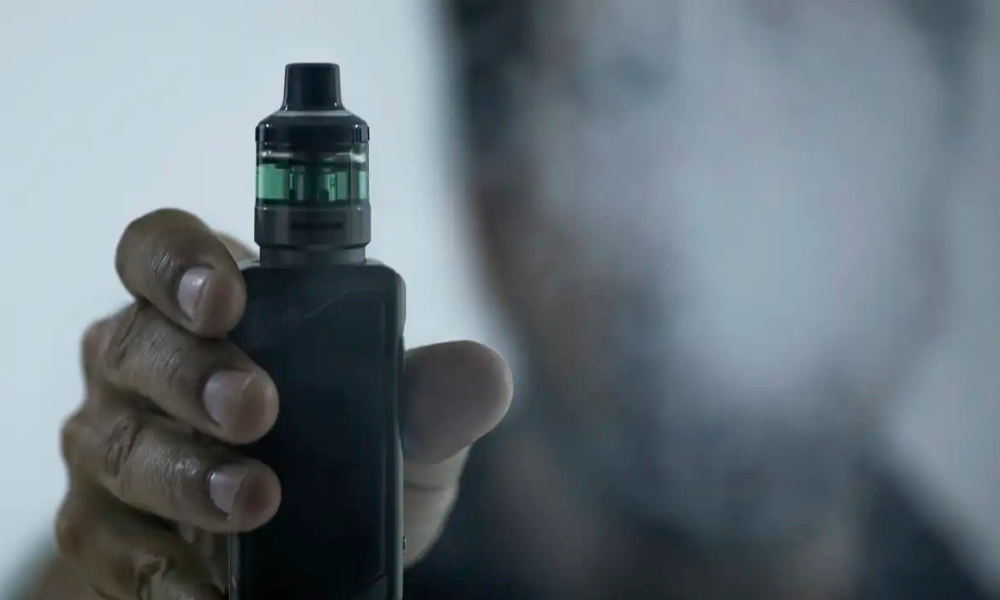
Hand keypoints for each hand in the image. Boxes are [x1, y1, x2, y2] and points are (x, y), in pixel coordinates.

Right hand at [55, 208, 512, 599]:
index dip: (178, 262)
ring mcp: (115, 442)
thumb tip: (483, 373)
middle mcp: (145, 362)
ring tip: (254, 501)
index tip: (226, 299)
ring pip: (114, 442)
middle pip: (133, 342)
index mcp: (214, 308)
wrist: (315, 559)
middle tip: (257, 410)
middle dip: (195, 374)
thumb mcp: (406, 429)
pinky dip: (159, 573)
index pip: (163, 250)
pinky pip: (109, 545)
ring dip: (183, 473)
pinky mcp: (105, 526)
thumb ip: (435, 396)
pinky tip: (209, 593)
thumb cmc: (352, 460)